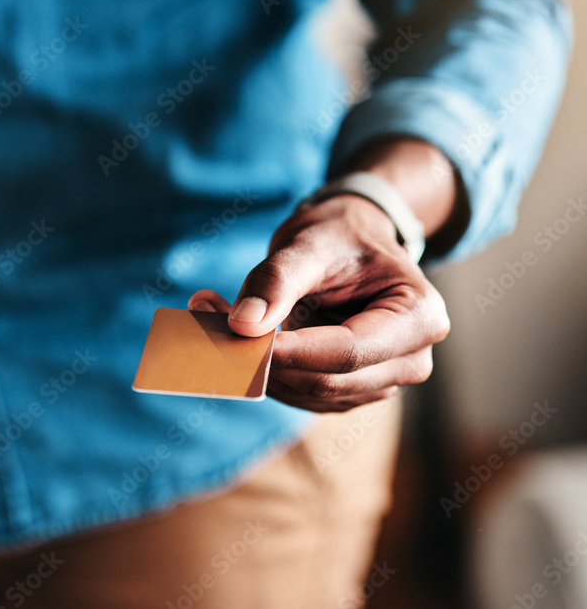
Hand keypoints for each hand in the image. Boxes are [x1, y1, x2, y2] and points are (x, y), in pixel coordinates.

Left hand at [188, 193, 449, 411]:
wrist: (351, 240)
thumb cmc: (339, 234)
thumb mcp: (310, 242)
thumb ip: (277, 281)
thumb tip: (243, 325)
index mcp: (420, 317)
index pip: (347, 353)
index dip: (289, 352)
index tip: (234, 335)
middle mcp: (411, 360)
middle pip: (327, 380)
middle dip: (265, 358)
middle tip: (208, 317)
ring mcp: (382, 381)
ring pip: (308, 393)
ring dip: (257, 365)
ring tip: (213, 314)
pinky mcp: (350, 390)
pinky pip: (301, 393)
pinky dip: (265, 370)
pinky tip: (238, 335)